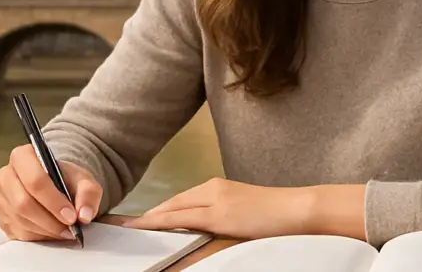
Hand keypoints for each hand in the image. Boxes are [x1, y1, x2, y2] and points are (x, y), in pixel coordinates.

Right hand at [0, 144, 102, 241]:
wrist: (56, 186)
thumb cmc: (66, 180)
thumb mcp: (84, 181)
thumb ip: (88, 194)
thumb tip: (84, 215)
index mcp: (23, 156)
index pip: (34, 181)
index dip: (54, 201)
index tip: (71, 216)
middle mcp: (6, 176)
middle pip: (24, 203)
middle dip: (50, 220)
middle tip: (70, 228)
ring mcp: (1, 199)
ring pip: (22, 221)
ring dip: (47, 230)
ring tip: (66, 231)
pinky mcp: (3, 219)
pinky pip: (19, 233)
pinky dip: (40, 237)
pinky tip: (53, 232)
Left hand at [123, 178, 321, 239]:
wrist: (298, 209)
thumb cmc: (275, 216)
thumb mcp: (241, 215)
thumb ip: (218, 220)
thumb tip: (198, 233)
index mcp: (217, 188)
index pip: (178, 202)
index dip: (156, 213)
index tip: (136, 221)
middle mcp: (212, 189)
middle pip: (171, 204)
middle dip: (147, 217)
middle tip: (123, 226)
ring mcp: (215, 199)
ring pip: (173, 209)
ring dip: (150, 220)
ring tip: (129, 228)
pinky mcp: (220, 213)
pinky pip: (183, 218)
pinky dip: (162, 222)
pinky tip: (147, 227)